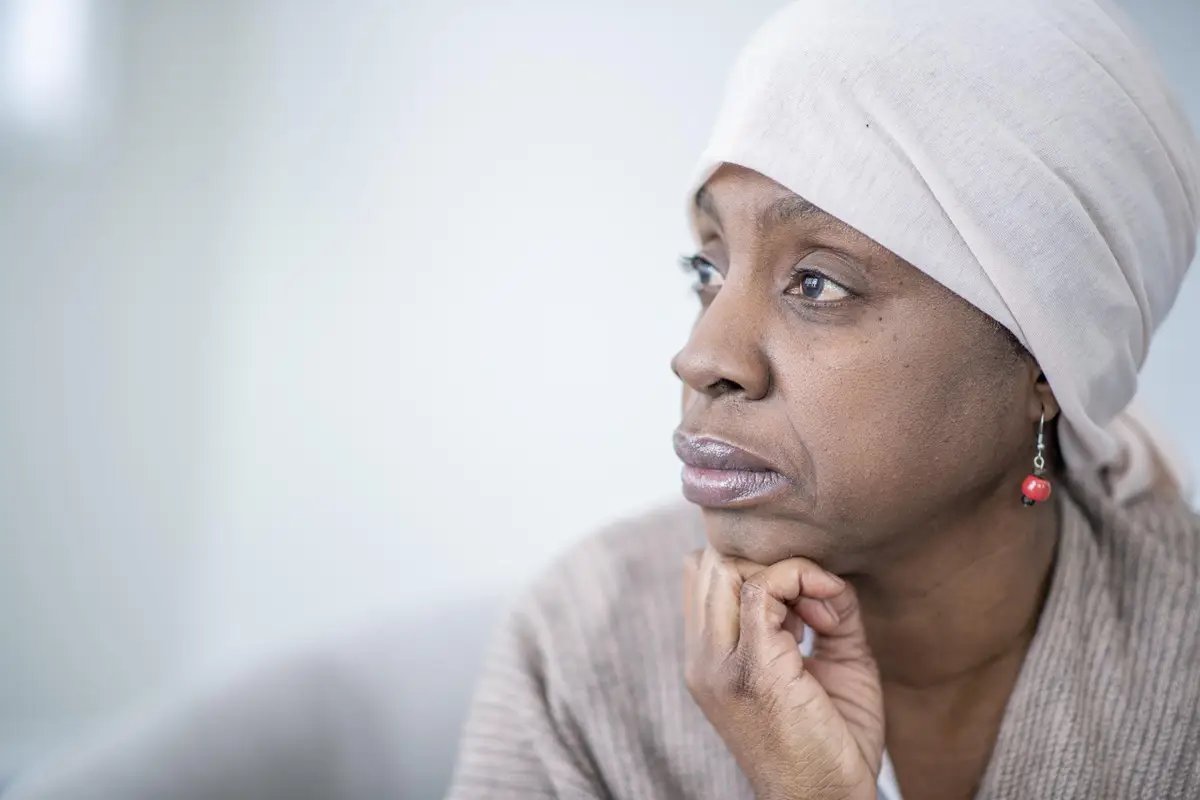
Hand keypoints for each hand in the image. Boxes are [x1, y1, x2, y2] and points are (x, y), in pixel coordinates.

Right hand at [683, 547, 883, 799]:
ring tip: (820, 615)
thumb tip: (826, 575)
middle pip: (709, 564)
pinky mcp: (751, 671)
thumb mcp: (830, 663)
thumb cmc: (834, 742)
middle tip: (816, 605)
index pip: (706, 576)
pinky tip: (828, 618)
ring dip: (782, 571)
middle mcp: (703, 659)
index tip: (810, 605)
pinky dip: (800, 580)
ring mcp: (719, 666)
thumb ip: (825, 611)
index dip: (758, 569)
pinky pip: (761, 589)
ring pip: (724, 568)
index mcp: (710, 658)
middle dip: (768, 564)